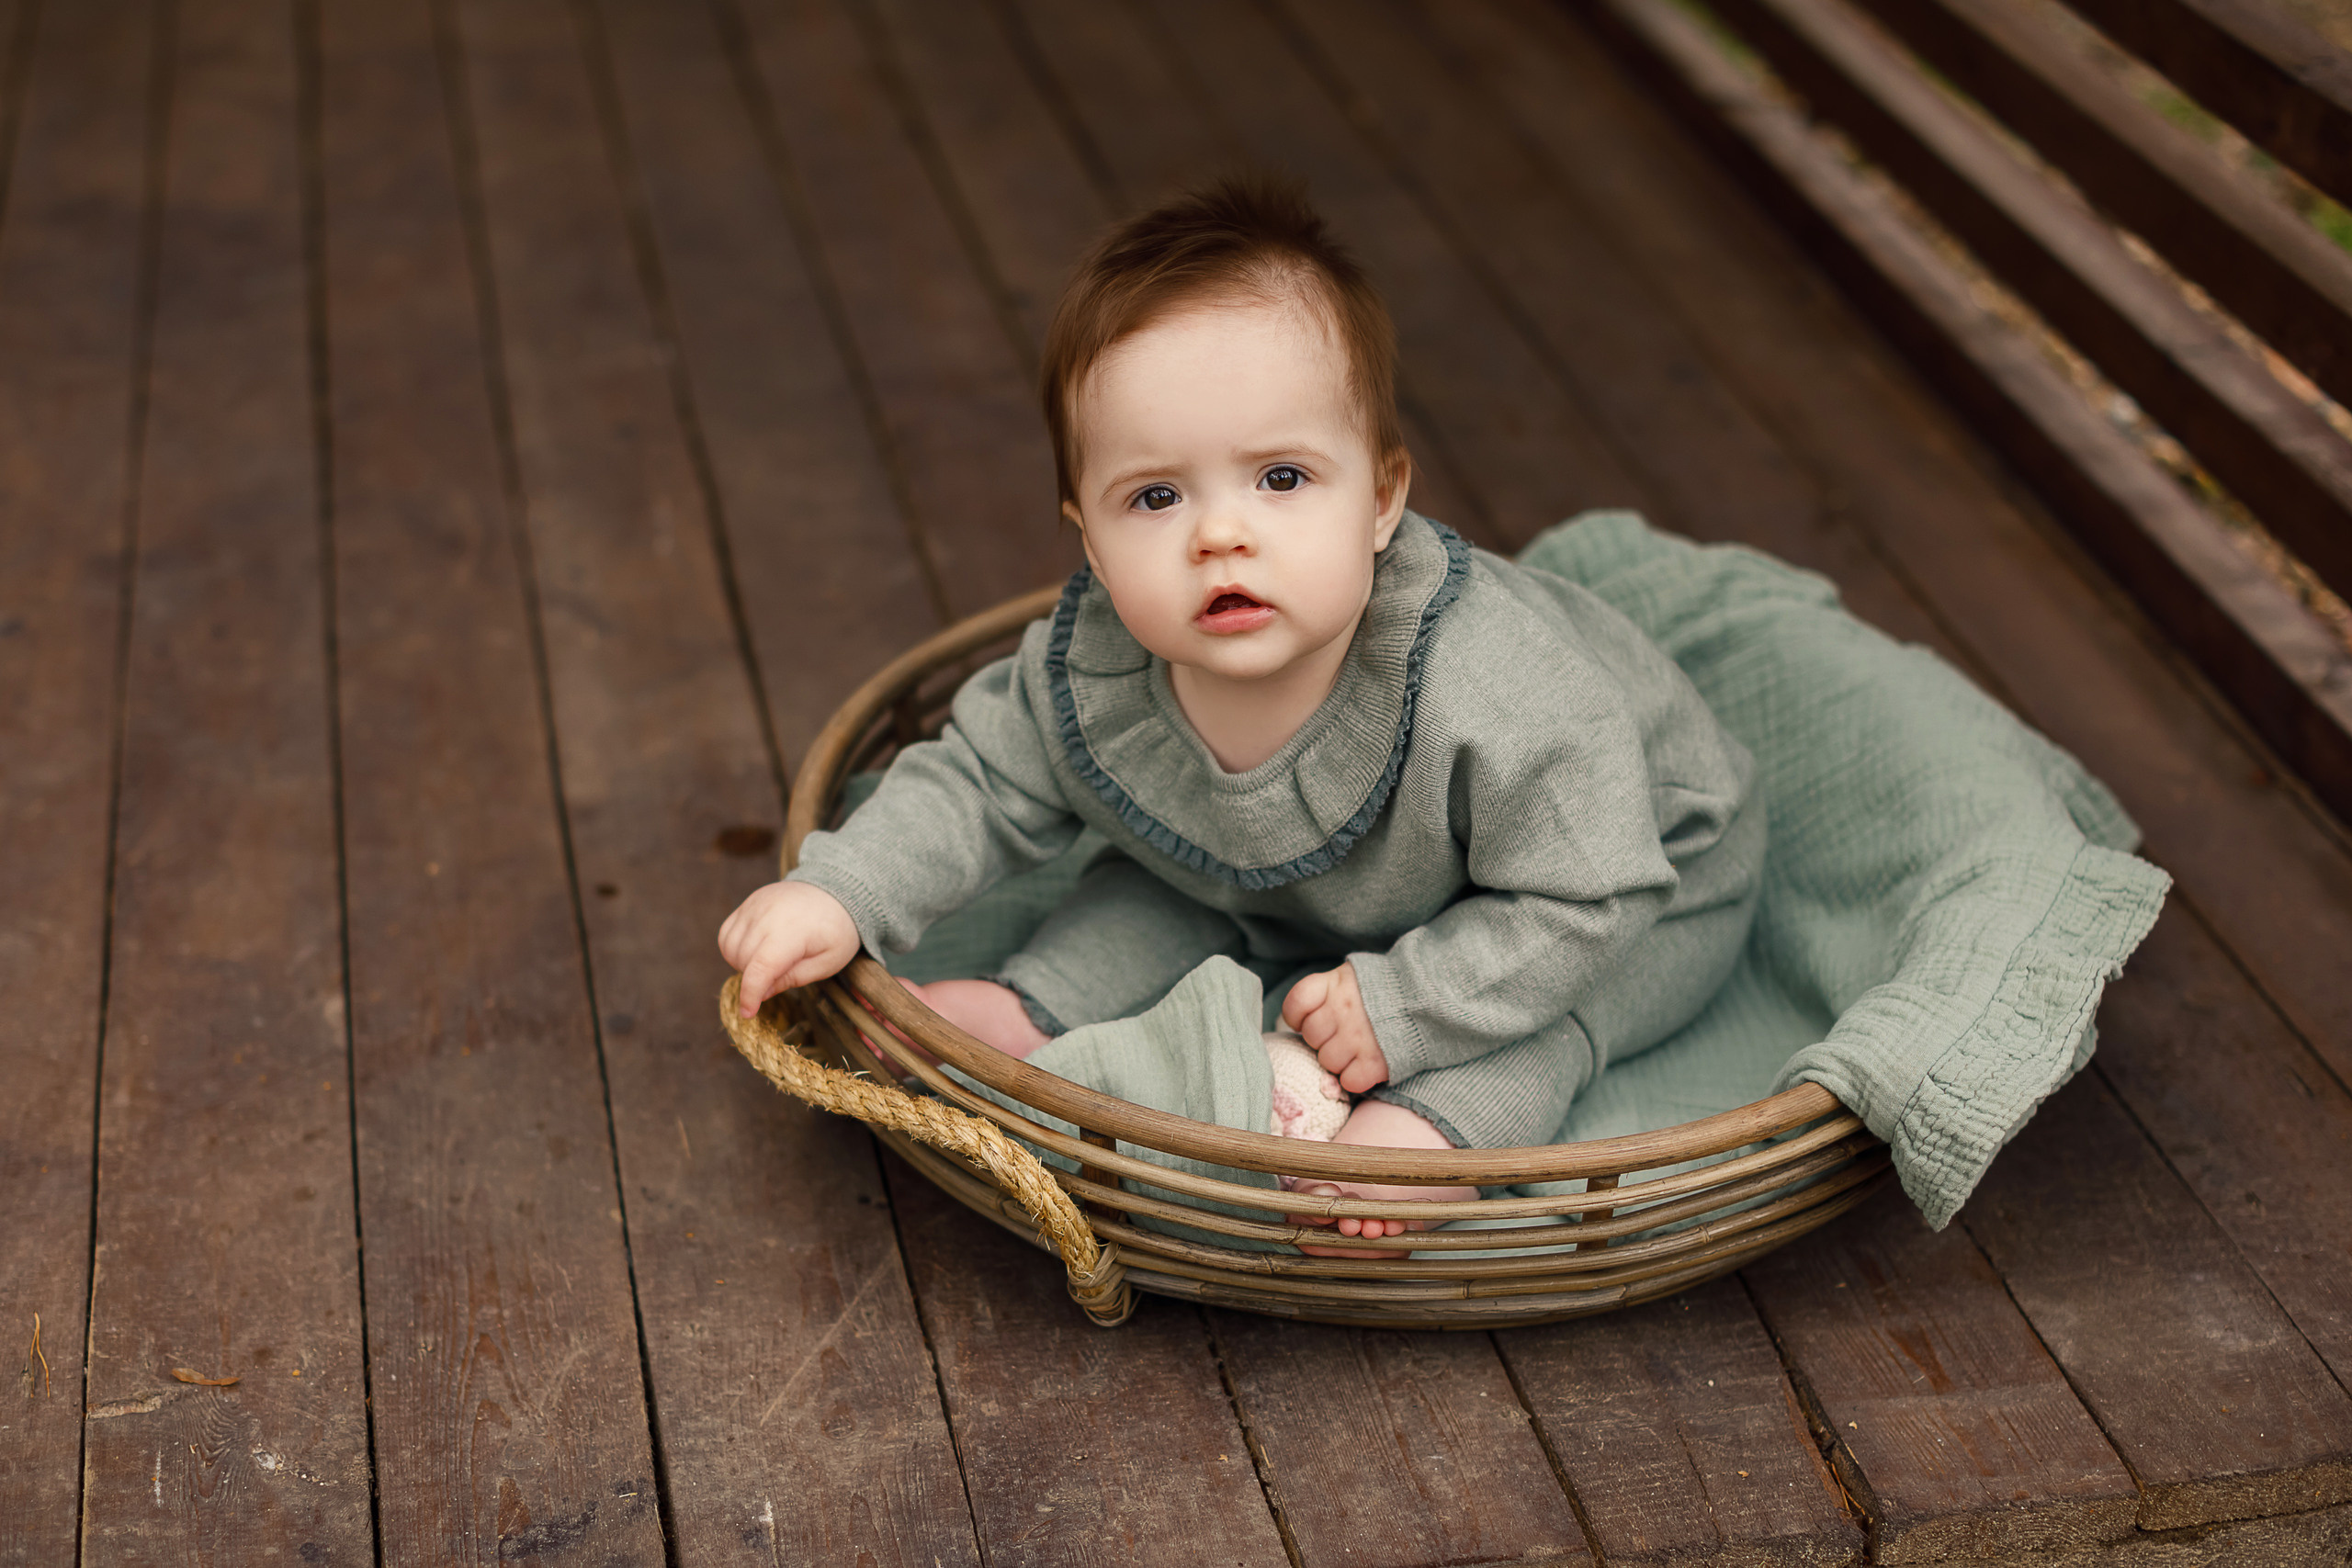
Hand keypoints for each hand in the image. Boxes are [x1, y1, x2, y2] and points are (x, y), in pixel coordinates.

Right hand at [718, 880, 860, 1015]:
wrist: (837, 892)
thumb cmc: (835, 932)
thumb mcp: (827, 963)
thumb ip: (793, 979)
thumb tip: (761, 993)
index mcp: (793, 931)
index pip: (761, 967)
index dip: (750, 994)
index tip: (747, 1014)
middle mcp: (768, 914)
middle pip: (743, 960)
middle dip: (755, 978)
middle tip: (782, 973)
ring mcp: (755, 905)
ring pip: (730, 948)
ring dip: (742, 964)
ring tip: (771, 961)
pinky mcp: (749, 902)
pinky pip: (727, 933)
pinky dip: (734, 948)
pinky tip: (756, 949)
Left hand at [1280, 961, 1387, 1093]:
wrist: (1435, 997)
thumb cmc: (1391, 988)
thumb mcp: (1356, 975)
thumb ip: (1328, 989)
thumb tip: (1299, 1017)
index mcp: (1336, 983)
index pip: (1295, 1005)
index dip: (1297, 1017)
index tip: (1308, 1020)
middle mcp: (1343, 1009)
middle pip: (1310, 1036)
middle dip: (1323, 1039)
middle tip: (1344, 1034)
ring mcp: (1358, 1037)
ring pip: (1327, 1061)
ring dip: (1340, 1060)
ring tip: (1359, 1049)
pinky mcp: (1376, 1062)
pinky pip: (1349, 1081)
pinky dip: (1355, 1078)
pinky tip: (1366, 1065)